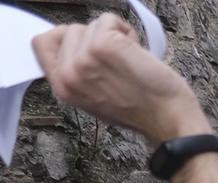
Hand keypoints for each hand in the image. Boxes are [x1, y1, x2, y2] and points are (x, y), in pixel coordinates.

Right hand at [31, 14, 208, 146]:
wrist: (170, 120)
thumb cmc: (142, 111)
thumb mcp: (95, 98)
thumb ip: (78, 74)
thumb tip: (77, 47)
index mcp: (62, 88)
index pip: (41, 44)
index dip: (64, 38)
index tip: (87, 46)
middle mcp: (68, 74)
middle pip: (69, 30)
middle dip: (95, 38)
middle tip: (118, 62)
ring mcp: (84, 58)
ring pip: (90, 24)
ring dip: (113, 35)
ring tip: (130, 61)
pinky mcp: (104, 45)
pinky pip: (109, 19)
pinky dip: (125, 29)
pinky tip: (138, 52)